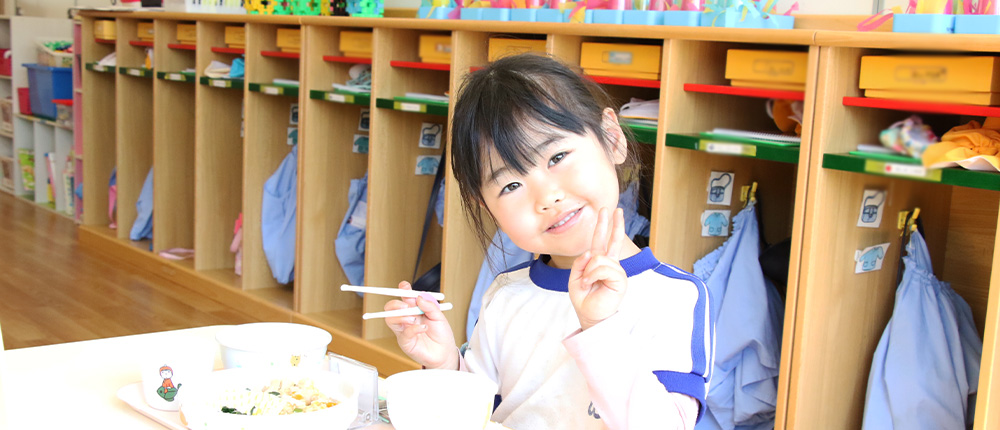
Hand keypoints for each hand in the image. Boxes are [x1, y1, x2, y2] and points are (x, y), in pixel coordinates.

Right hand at [384, 281, 458, 369]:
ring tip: (414, 318)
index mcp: (414, 310)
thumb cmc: (441, 335)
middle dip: (395, 304)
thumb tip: (419, 297)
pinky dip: (413, 329)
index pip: (404, 298)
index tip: (404, 286)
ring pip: (390, 320)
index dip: (402, 290)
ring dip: (401, 316)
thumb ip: (430, 306)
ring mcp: (404, 331)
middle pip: (390, 308)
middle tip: (406, 305)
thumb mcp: (439, 316)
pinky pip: (404, 333)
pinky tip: (423, 329)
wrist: (445, 353)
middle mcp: (407, 319)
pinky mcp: (405, 342)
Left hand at [568, 207, 627, 330]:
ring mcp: (616, 271)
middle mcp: (610, 265)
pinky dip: (592, 276)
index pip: (602, 241)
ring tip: (587, 284)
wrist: (590, 316)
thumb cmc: (584, 299)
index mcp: (599, 263)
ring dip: (587, 272)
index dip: (604, 226)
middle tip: (616, 209)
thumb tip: (592, 253)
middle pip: (612, 240)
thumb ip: (581, 262)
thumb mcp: (575, 277)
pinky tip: (591, 284)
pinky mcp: (620, 278)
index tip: (607, 212)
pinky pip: (601, 268)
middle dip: (614, 223)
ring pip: (598, 258)